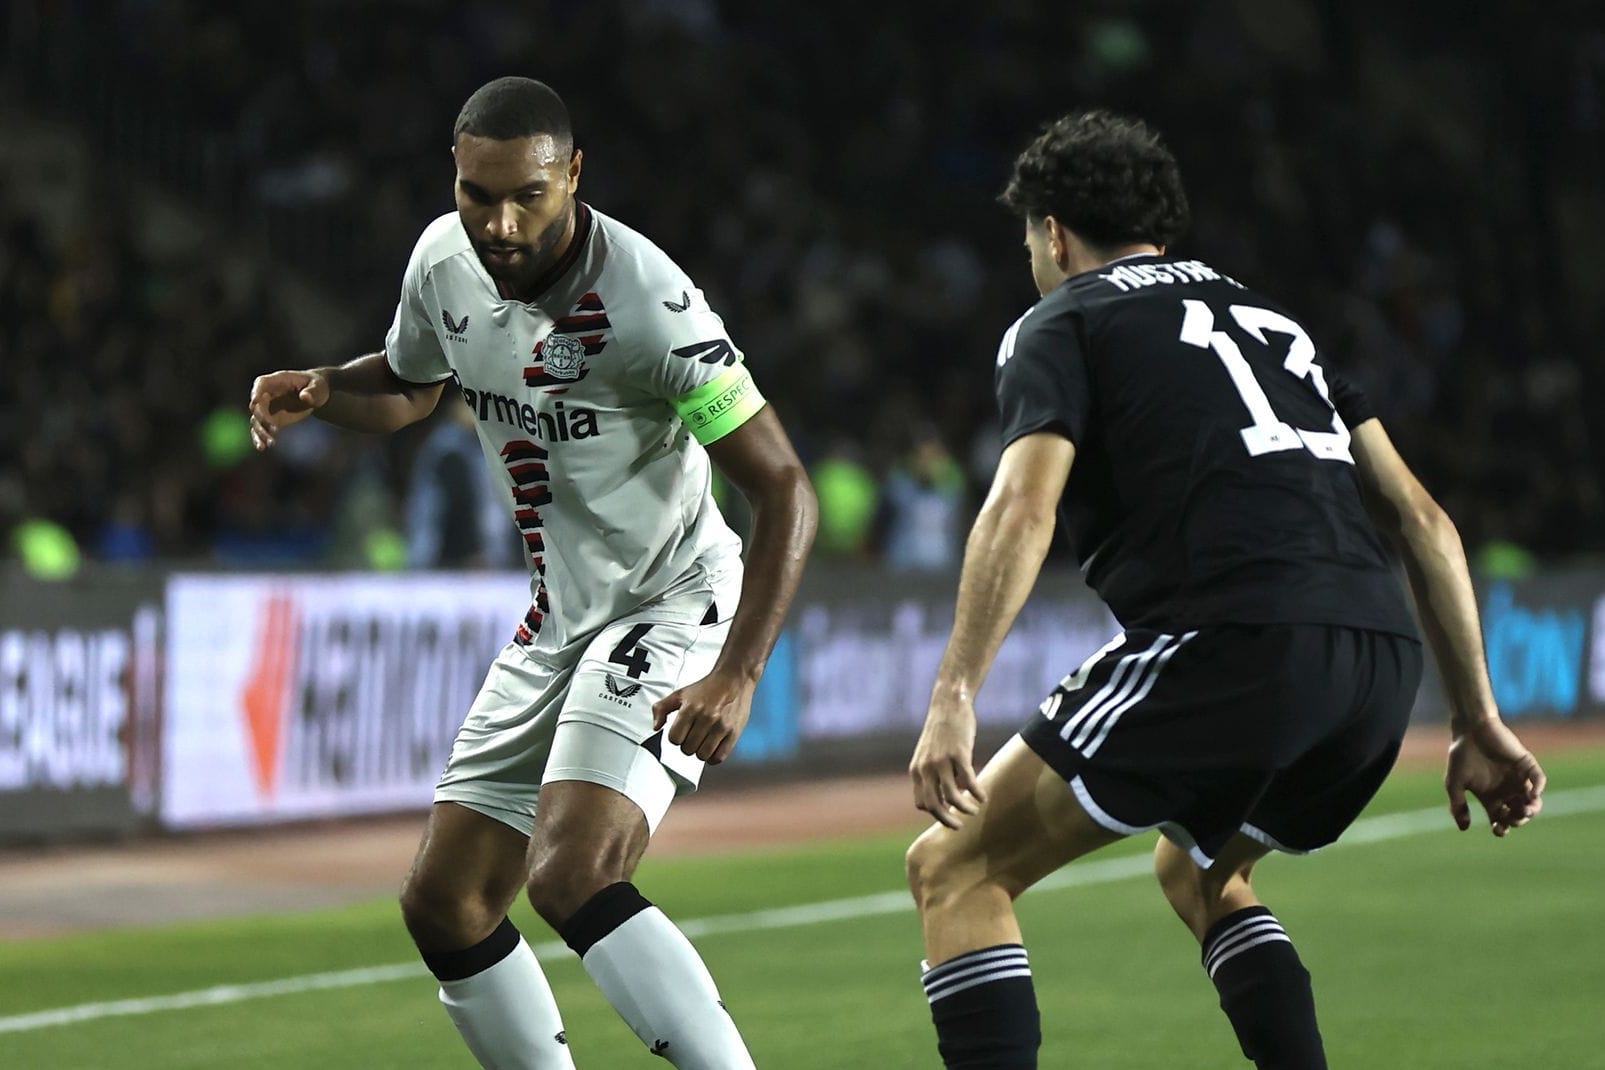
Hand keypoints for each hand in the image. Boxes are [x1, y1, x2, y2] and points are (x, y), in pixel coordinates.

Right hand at [249, 369, 329, 449]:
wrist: (317, 394)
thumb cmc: (317, 386)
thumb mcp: (318, 386)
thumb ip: (312, 391)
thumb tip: (305, 398)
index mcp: (278, 380)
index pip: (261, 383)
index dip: (256, 392)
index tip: (255, 402)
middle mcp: (268, 393)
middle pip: (257, 405)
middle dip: (262, 418)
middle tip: (274, 429)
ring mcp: (268, 407)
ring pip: (257, 420)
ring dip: (261, 432)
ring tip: (271, 443)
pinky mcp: (271, 419)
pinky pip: (262, 429)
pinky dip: (260, 438)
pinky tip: (262, 448)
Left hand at [653, 669, 755, 763]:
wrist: (733, 679)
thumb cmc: (708, 688)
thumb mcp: (679, 693)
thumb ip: (661, 708)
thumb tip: (656, 726)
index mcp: (691, 708)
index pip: (674, 738)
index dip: (676, 737)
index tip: (681, 733)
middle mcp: (707, 717)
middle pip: (688, 749)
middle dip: (687, 744)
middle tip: (693, 736)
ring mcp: (721, 726)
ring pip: (702, 755)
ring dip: (700, 752)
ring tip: (702, 742)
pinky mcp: (734, 733)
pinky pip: (719, 757)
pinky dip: (713, 757)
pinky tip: (712, 748)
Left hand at [909, 694, 986, 829]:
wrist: (948, 704)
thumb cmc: (942, 731)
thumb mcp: (928, 753)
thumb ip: (932, 774)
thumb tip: (946, 799)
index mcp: (916, 770)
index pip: (921, 803)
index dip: (935, 813)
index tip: (949, 814)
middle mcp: (925, 768)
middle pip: (933, 805)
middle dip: (947, 820)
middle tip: (959, 827)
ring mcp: (941, 761)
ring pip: (952, 796)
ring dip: (965, 808)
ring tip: (974, 811)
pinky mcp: (959, 754)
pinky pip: (968, 781)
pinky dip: (976, 793)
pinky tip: (983, 797)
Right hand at [1446, 718, 1545, 835]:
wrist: (1470, 730)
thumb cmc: (1461, 755)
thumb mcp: (1454, 783)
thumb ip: (1458, 805)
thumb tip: (1464, 828)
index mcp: (1491, 797)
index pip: (1501, 819)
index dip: (1502, 828)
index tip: (1498, 829)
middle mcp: (1507, 791)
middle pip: (1518, 814)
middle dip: (1517, 820)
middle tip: (1511, 817)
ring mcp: (1519, 778)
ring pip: (1533, 801)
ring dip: (1532, 809)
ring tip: (1526, 810)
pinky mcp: (1526, 765)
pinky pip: (1539, 780)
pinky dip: (1538, 789)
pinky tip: (1531, 795)